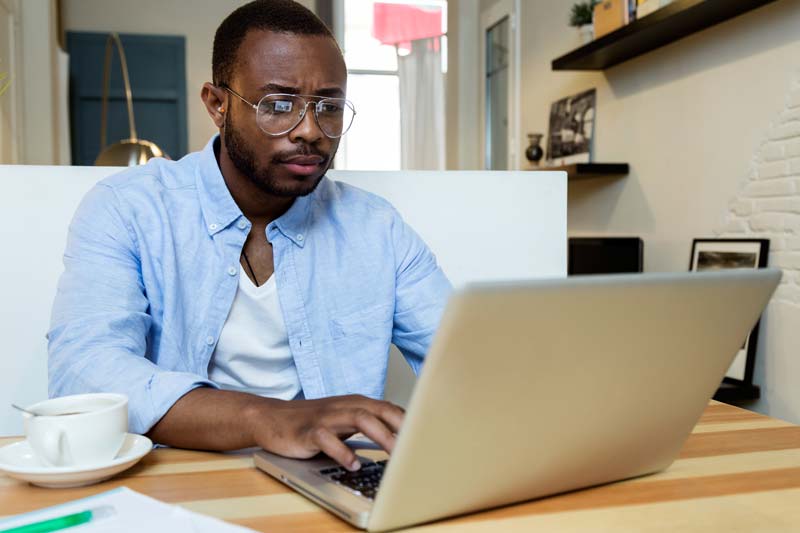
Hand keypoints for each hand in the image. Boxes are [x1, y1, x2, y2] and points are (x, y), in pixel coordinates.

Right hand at [250, 394, 404, 470]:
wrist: (271, 418)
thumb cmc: (312, 422)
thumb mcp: (344, 421)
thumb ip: (370, 427)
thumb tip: (401, 442)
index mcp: (357, 403)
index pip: (391, 409)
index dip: (411, 424)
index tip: (428, 441)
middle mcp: (345, 406)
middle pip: (380, 410)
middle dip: (402, 427)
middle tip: (418, 447)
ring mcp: (327, 416)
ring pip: (359, 419)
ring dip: (380, 436)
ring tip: (394, 454)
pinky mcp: (308, 431)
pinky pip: (328, 438)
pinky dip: (342, 452)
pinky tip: (352, 464)